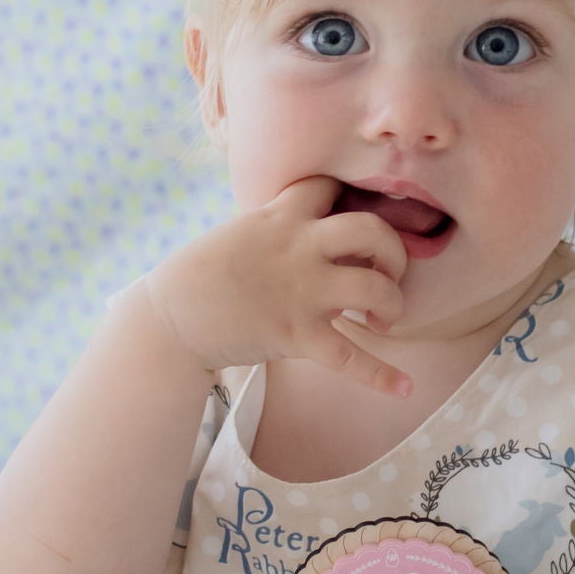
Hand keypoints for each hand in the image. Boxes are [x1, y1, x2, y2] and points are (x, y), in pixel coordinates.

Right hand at [143, 177, 410, 397]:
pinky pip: (350, 357)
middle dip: (393, 252)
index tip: (355, 222)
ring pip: (374, 287)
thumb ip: (281, 225)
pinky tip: (405, 388)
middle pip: (371, 230)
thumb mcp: (243, 232)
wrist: (169, 319)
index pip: (328, 185)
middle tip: (387, 274)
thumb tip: (313, 225)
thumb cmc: (203, 274)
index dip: (351, 197)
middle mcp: (297, 247)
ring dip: (394, 303)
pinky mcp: (296, 334)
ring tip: (383, 320)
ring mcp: (300, 291)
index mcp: (280, 216)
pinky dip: (382, 375)